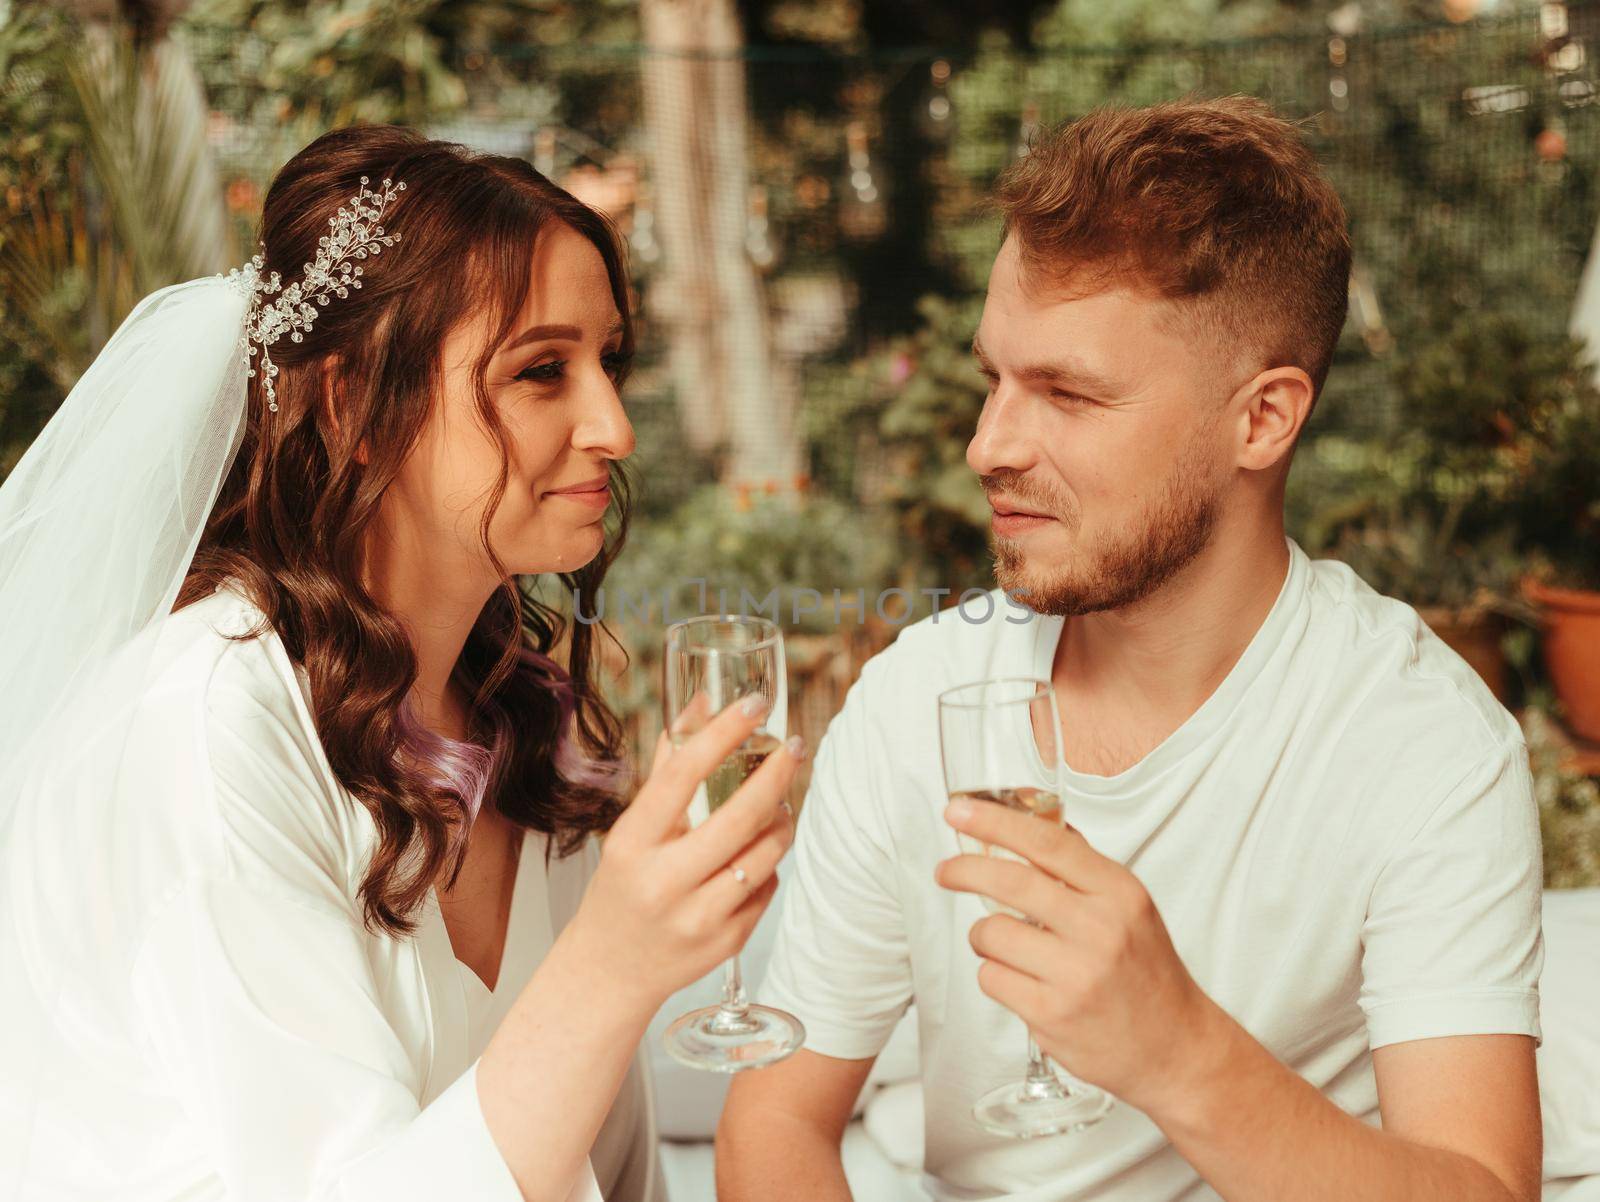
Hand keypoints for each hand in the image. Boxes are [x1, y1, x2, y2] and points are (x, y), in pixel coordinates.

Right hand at [564, 695, 803, 1016]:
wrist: (608, 972)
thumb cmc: (623, 887)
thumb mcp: (632, 831)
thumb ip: (669, 769)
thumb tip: (701, 703)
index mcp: (633, 844)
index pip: (682, 776)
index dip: (722, 734)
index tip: (753, 705)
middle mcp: (663, 882)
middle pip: (739, 817)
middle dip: (777, 775)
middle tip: (794, 748)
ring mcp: (697, 917)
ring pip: (765, 854)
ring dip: (782, 821)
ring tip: (780, 805)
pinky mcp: (725, 943)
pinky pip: (767, 888)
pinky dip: (768, 865)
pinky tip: (754, 858)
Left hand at [935, 797, 1217, 1112]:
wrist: (1175, 1048)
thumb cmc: (1145, 971)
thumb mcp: (1129, 907)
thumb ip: (1081, 867)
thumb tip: (1028, 820)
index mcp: (1119, 893)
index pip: (1048, 843)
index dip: (995, 822)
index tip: (958, 812)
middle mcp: (1100, 930)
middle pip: (1010, 883)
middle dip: (965, 871)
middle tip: (946, 872)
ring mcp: (1076, 975)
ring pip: (991, 934)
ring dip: (984, 937)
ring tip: (1007, 947)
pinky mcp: (1052, 1016)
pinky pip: (991, 978)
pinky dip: (996, 975)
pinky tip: (1023, 982)